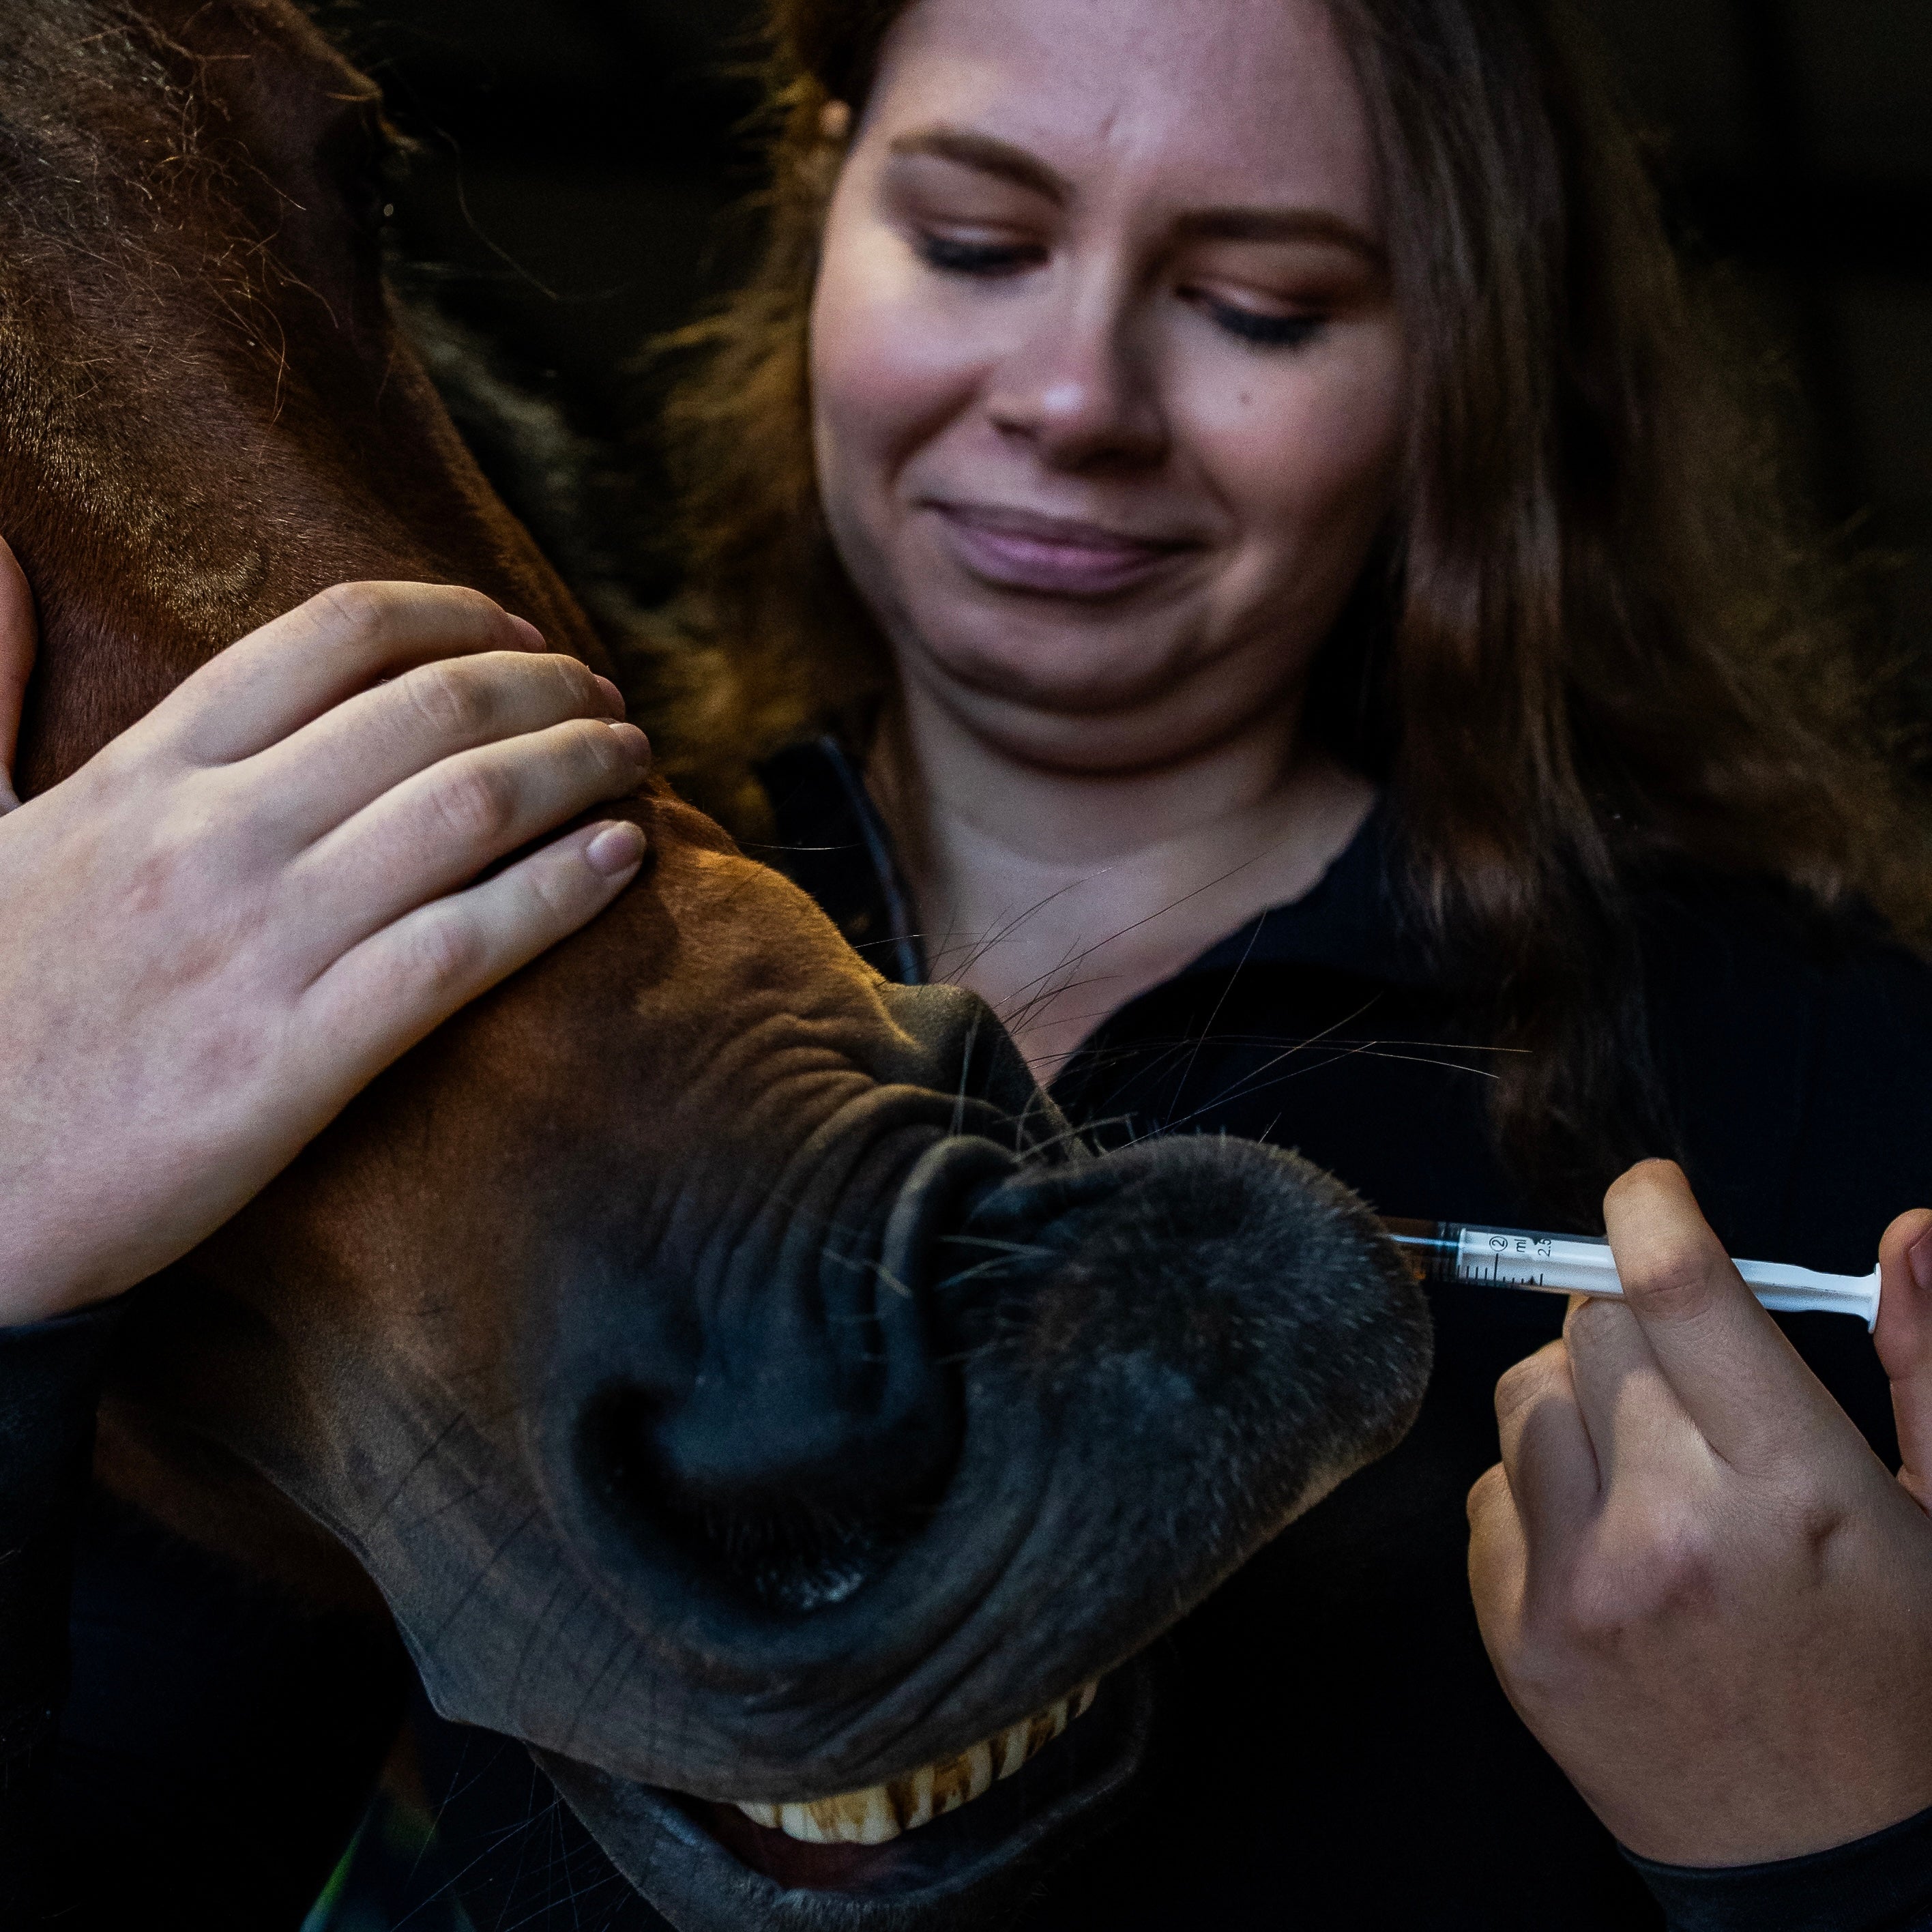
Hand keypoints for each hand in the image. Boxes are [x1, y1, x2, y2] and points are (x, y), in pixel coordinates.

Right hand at [0, 551, 650, 1323]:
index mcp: (143, 772)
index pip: (334, 636)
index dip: (458, 618)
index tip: (523, 637)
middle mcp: (209, 837)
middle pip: (429, 710)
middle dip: (546, 688)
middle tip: (607, 700)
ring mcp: (256, 947)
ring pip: (466, 810)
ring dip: (578, 768)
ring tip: (635, 764)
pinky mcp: (291, 1062)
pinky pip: (462, 951)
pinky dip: (559, 894)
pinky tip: (621, 863)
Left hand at [1468, 1159, 1931, 1866]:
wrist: (1831, 1872)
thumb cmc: (1896, 1681)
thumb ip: (1929, 1360)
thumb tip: (1910, 1230)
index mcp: (1795, 1489)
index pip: (1677, 1290)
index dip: (1650, 1210)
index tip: (1650, 1196)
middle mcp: (1675, 1532)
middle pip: (1591, 1324)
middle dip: (1630, 1322)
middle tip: (1685, 1384)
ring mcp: (1584, 1592)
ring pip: (1526, 1394)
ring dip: (1580, 1401)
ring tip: (1651, 1469)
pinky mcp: (1519, 1641)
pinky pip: (1488, 1491)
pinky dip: (1538, 1493)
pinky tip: (1611, 1548)